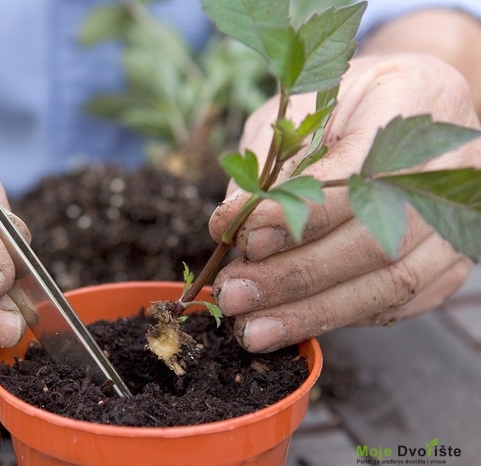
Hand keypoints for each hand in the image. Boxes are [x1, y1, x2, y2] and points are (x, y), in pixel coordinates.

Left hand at [209, 55, 479, 352]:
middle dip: (294, 275)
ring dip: (313, 312)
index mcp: (414, 103)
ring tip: (253, 329)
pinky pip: (399, 304)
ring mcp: (457, 222)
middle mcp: (450, 169)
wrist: (413, 109)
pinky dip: (342, 318)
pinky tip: (293, 324)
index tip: (241, 236)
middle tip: (235, 294)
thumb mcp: (302, 104)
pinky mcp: (450, 262)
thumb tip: (232, 222)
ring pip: (389, 284)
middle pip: (374, 241)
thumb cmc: (346, 104)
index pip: (353, 176)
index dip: (295, 215)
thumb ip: (272, 158)